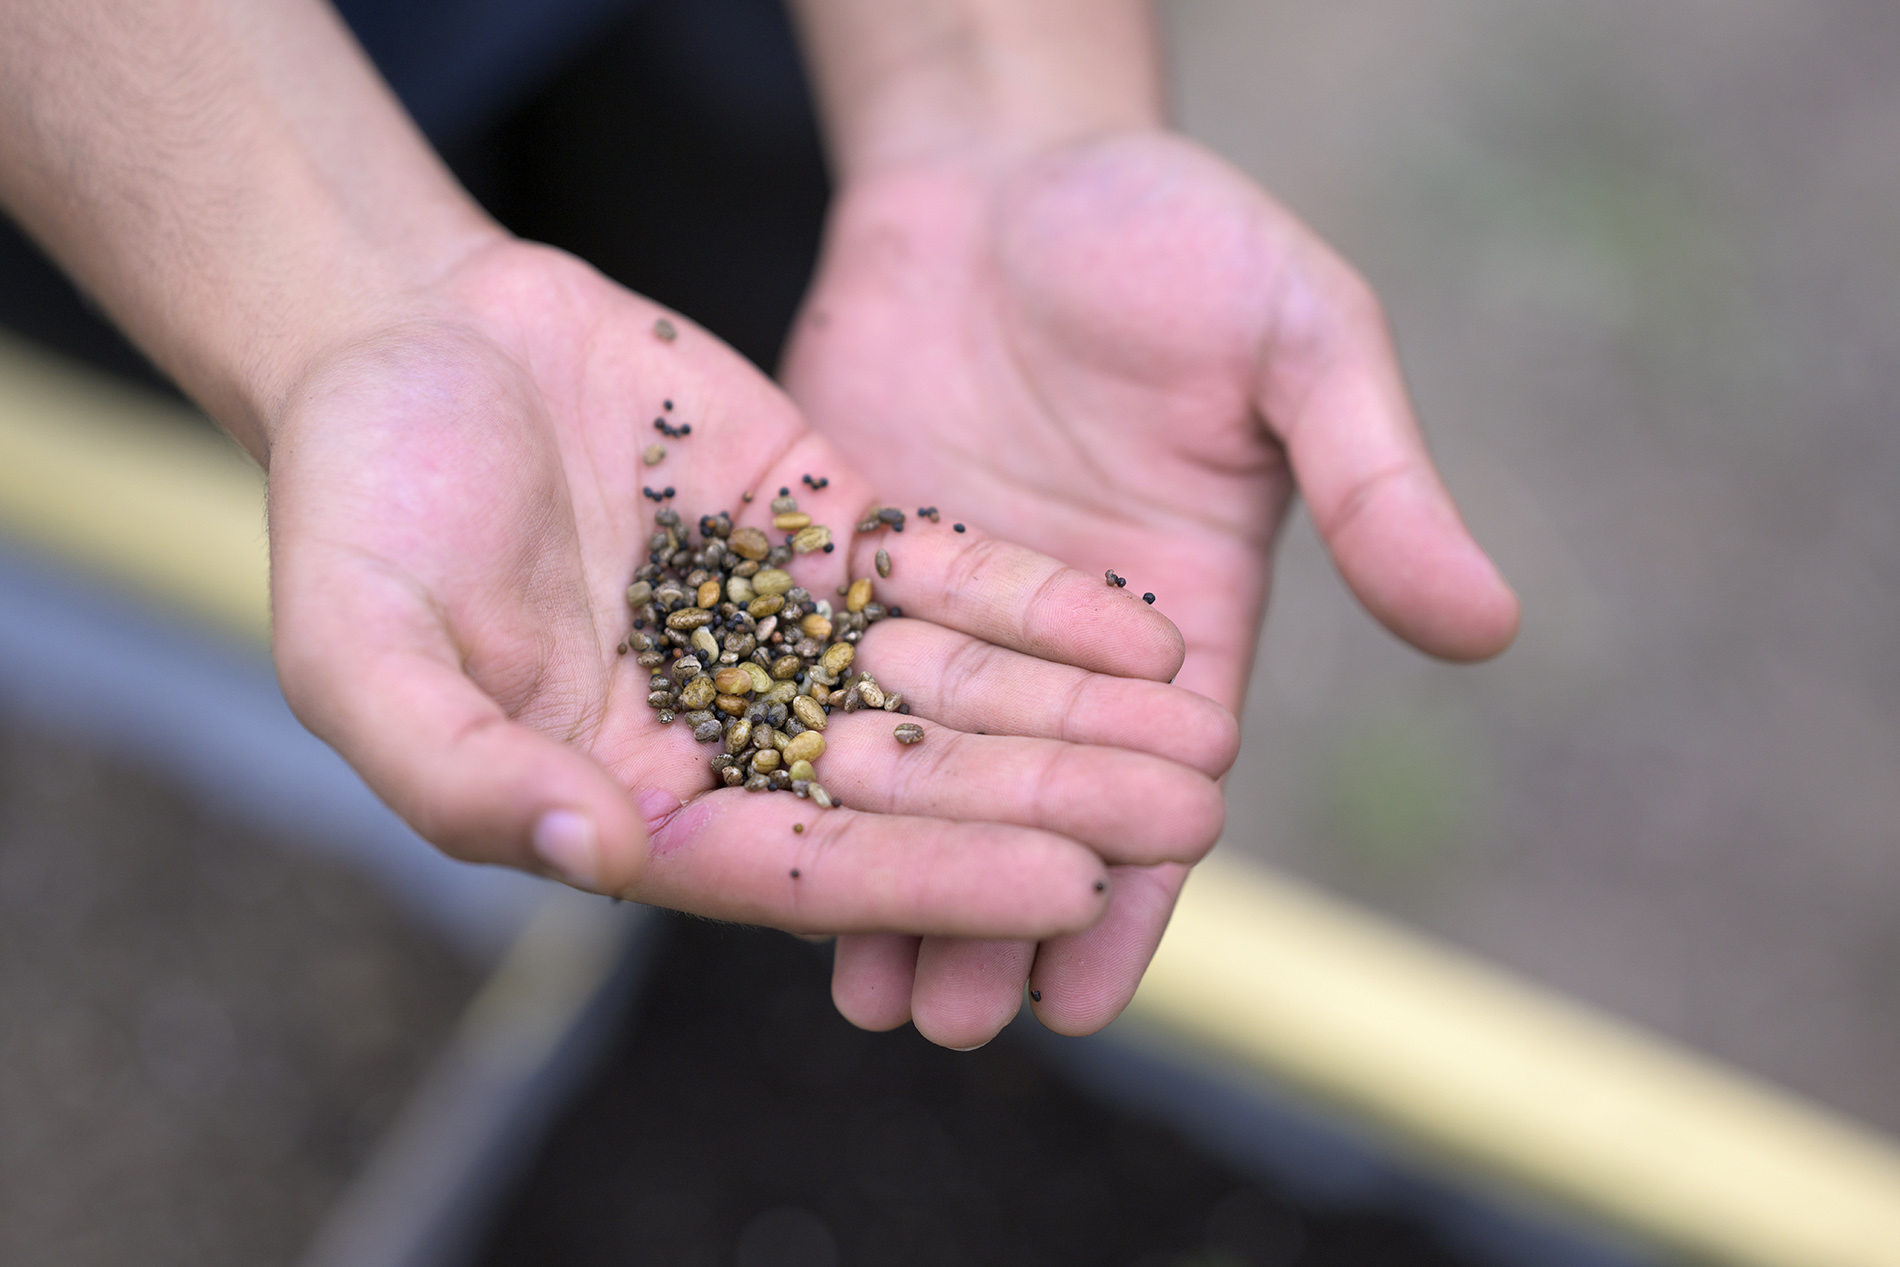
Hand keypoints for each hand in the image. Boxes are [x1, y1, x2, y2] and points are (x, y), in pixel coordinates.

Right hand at [265, 235, 1230, 941]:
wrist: (411, 332)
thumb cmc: (357, 501)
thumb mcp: (361, 646)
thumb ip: (461, 768)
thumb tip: (601, 854)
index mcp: (633, 799)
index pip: (803, 867)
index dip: (932, 880)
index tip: (1065, 889)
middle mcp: (731, 736)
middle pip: (909, 793)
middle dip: (1047, 810)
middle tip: (1183, 827)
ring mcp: (789, 637)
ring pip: (949, 697)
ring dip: (1072, 722)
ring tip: (1203, 747)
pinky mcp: (830, 541)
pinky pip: (948, 584)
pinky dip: (1039, 609)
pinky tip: (1143, 634)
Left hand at [781, 129, 1518, 1043]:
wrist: (1010, 163)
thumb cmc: (1177, 231)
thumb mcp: (1300, 338)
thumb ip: (1375, 478)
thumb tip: (1491, 626)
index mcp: (1184, 614)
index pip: (1158, 784)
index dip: (1130, 888)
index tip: (1093, 995)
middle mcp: (1064, 641)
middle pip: (1029, 801)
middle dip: (995, 912)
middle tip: (956, 1026)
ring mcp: (951, 606)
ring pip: (924, 765)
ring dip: (895, 873)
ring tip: (863, 994)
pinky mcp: (852, 561)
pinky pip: (826, 677)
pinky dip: (801, 758)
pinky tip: (759, 840)